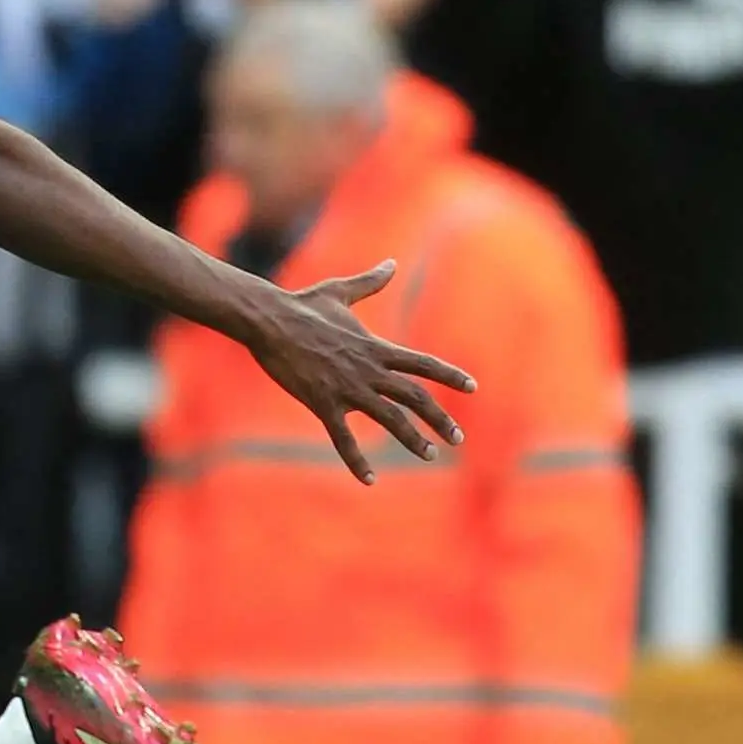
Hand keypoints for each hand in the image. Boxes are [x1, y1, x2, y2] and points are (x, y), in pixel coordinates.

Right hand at [240, 262, 476, 481]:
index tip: (472, 389)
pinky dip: (358, 461)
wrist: (269, 320)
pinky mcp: (322, 403)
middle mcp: (369, 370)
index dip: (450, 376)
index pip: (423, 363)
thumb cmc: (301, 305)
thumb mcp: (340, 291)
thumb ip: (370, 282)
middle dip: (441, 419)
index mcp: (376, 347)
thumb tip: (391, 264)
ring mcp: (347, 388)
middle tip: (458, 439)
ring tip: (429, 456)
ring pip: (390, 419)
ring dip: (413, 440)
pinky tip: (370, 480)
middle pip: (416, 397)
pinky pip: (344, 439)